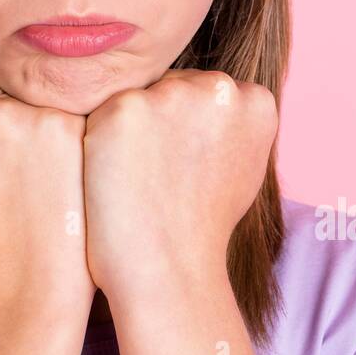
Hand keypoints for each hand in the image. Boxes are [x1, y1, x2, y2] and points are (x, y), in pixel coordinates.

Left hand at [81, 68, 278, 301]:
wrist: (167, 268)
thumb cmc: (201, 224)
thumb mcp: (244, 166)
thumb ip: (232, 122)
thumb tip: (220, 96)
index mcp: (255, 100)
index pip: (206, 92)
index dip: (187, 129)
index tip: (186, 167)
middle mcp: (219, 89)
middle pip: (172, 86)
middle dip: (160, 121)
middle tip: (158, 175)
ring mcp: (171, 95)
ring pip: (137, 95)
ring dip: (128, 127)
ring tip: (137, 177)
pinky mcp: (124, 108)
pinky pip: (103, 112)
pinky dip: (99, 141)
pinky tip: (110, 174)